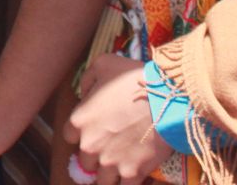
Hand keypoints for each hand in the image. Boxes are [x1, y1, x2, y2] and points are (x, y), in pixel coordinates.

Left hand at [65, 56, 170, 184]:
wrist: (167, 98)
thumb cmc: (134, 78)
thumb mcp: (104, 63)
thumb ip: (88, 79)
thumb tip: (85, 93)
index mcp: (80, 120)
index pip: (69, 136)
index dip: (82, 133)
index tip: (94, 130)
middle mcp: (90, 145)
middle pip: (85, 161)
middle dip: (96, 156)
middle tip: (110, 148)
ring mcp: (111, 161)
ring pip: (102, 180)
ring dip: (109, 174)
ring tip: (120, 166)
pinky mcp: (132, 172)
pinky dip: (128, 182)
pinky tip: (133, 174)